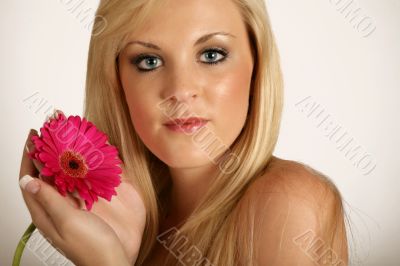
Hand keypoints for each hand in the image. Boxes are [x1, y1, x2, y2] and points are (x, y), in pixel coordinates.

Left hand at [19, 129, 130, 265]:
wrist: (117, 260)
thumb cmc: (91, 248)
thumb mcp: (66, 223)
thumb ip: (49, 200)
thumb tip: (27, 180)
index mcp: (47, 210)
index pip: (31, 178)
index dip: (29, 156)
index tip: (33, 135)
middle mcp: (62, 201)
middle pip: (51, 170)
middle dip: (51, 147)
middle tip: (55, 124)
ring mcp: (81, 199)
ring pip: (72, 170)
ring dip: (72, 150)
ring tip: (73, 131)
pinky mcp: (100, 198)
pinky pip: (93, 174)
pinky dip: (93, 160)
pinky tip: (97, 148)